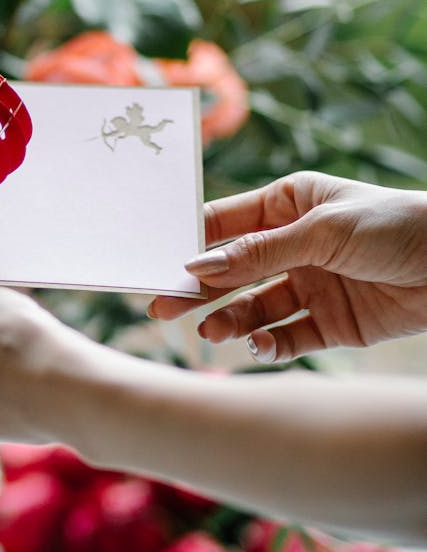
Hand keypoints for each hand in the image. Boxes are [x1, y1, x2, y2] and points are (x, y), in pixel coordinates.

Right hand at [149, 171, 426, 360]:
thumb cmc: (394, 225)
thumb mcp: (322, 232)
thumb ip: (259, 253)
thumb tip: (197, 265)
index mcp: (288, 205)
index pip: (226, 223)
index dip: (191, 242)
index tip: (157, 263)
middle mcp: (293, 245)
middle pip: (232, 270)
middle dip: (198, 289)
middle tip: (163, 306)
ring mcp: (310, 285)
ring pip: (255, 308)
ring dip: (231, 320)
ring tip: (213, 333)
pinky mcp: (330, 324)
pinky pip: (287, 338)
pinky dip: (269, 345)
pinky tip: (258, 346)